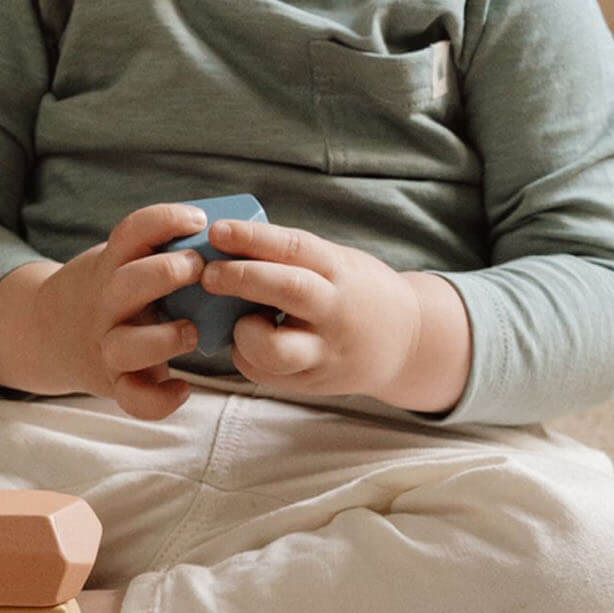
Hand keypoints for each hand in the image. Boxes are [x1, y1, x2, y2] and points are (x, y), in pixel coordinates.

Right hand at [33, 202, 211, 418]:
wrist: (50, 333)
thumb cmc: (112, 291)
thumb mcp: (121, 260)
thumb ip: (159, 248)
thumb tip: (235, 230)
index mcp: (111, 267)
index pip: (131, 233)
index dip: (164, 220)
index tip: (198, 220)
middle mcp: (106, 305)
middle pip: (125, 285)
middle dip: (164, 273)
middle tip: (199, 268)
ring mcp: (107, 346)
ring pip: (125, 346)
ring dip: (161, 338)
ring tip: (192, 331)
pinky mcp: (115, 384)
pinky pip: (132, 399)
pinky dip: (158, 399)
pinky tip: (182, 387)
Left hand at [198, 219, 424, 400]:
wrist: (407, 342)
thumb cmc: (353, 292)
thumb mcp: (337, 263)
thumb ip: (292, 258)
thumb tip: (222, 247)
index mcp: (340, 270)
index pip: (296, 247)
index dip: (253, 238)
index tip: (218, 230)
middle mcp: (335, 310)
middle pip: (287, 290)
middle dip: (242, 279)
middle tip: (206, 273)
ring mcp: (325, 351)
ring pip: (276, 349)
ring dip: (243, 333)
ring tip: (235, 323)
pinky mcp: (312, 382)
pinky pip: (266, 374)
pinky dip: (245, 356)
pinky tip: (245, 343)